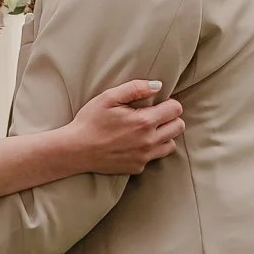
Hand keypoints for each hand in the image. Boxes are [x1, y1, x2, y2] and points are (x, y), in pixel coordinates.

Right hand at [66, 79, 183, 175]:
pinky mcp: (137, 167)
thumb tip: (158, 85)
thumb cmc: (90, 121)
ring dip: (164, 135)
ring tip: (147, 129)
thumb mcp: (109, 97)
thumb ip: (136, 88)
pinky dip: (150, 150)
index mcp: (144, 121)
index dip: (169, 103)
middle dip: (170, 118)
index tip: (157, 103)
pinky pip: (154, 157)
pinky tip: (134, 143)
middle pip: (178, 127)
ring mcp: (144, 157)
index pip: (176, 110)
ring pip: (171, 144)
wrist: (75, 150)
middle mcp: (148, 141)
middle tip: (154, 115)